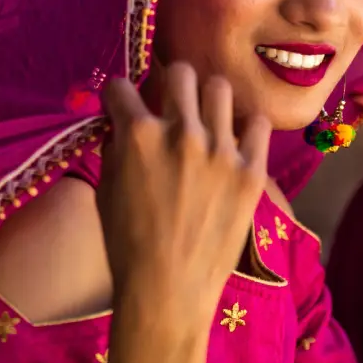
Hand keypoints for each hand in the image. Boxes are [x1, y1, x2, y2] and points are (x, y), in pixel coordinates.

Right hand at [97, 62, 270, 325]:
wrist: (167, 290)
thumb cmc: (126, 245)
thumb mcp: (104, 189)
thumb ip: (115, 147)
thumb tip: (120, 122)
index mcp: (138, 134)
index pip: (122, 86)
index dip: (118, 98)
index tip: (122, 108)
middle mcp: (183, 132)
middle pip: (181, 72)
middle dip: (169, 85)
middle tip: (170, 107)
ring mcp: (222, 150)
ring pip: (219, 89)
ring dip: (207, 102)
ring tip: (205, 123)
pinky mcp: (251, 170)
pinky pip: (257, 124)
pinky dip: (245, 129)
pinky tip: (235, 143)